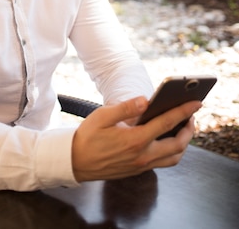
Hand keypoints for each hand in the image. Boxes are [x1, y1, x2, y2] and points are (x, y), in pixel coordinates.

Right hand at [71, 96, 200, 182]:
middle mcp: (142, 156)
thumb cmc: (87, 136)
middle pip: (178, 145)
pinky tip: (167, 139)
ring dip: (183, 143)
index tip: (196, 103)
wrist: (75, 161)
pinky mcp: (137, 170)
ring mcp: (141, 165)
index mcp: (135, 140)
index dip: (183, 112)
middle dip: (190, 129)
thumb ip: (126, 108)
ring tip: (183, 128)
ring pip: (173, 158)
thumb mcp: (103, 116)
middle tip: (192, 116)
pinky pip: (163, 163)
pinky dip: (172, 151)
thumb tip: (145, 100)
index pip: (166, 123)